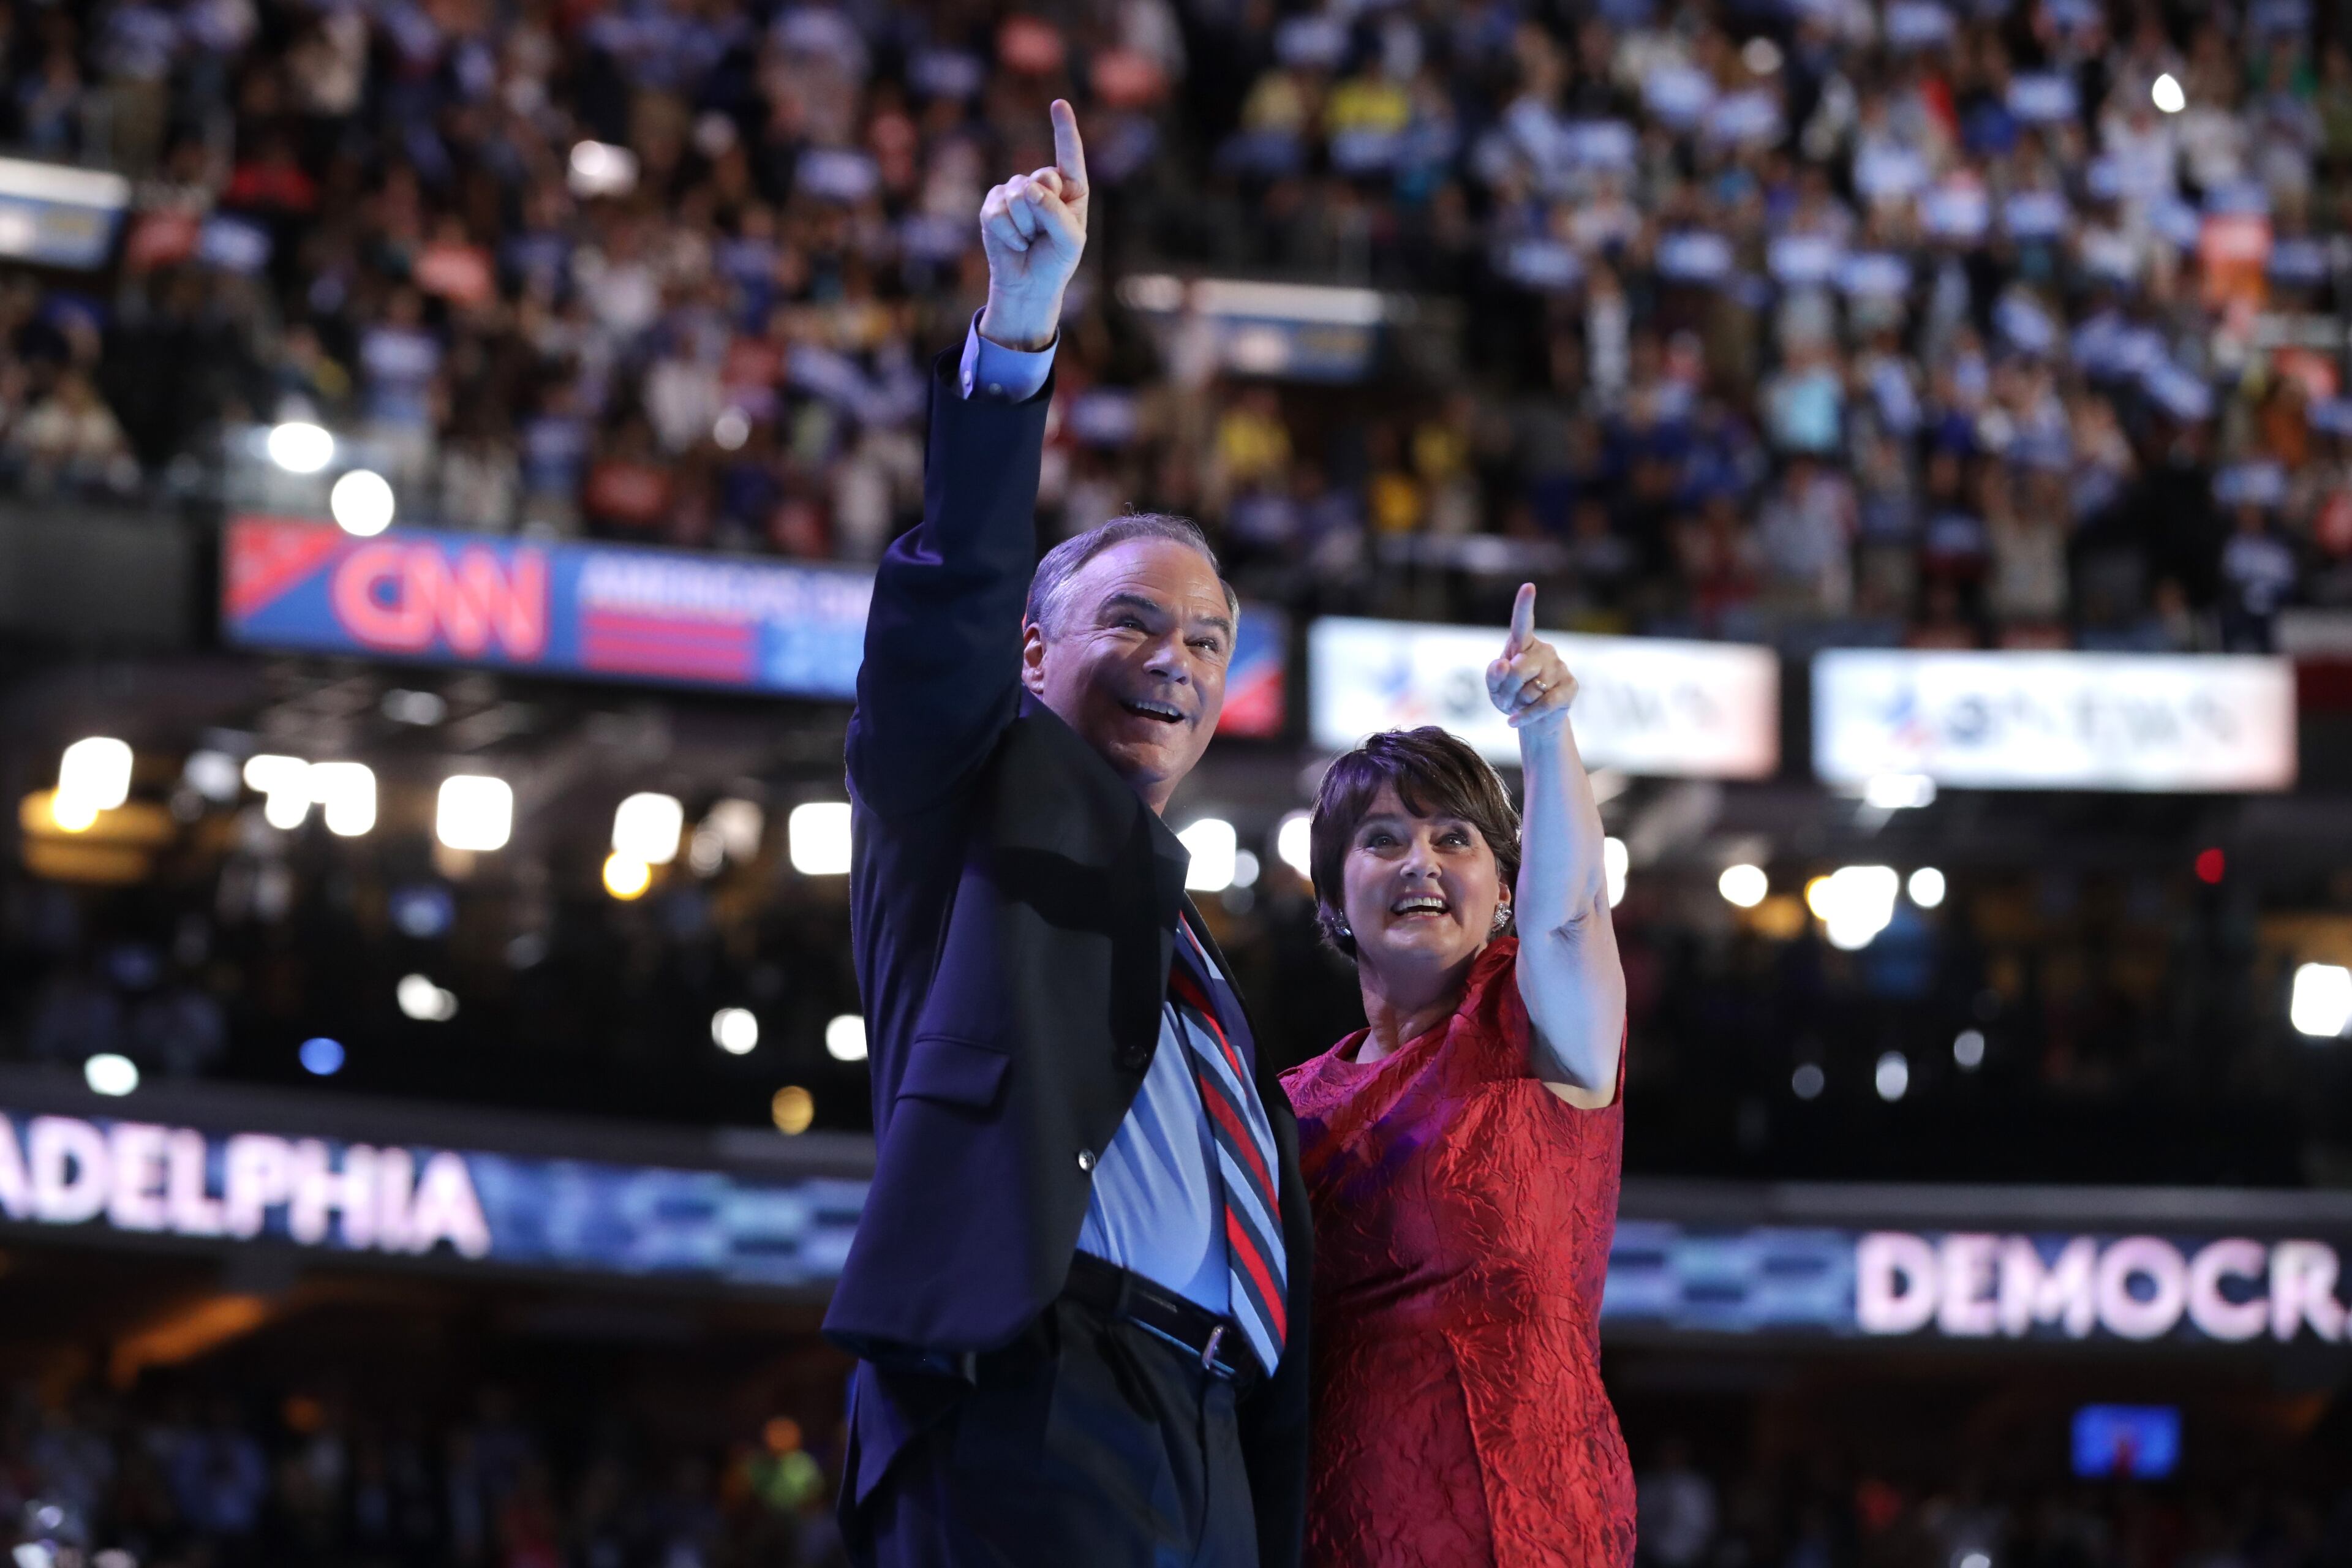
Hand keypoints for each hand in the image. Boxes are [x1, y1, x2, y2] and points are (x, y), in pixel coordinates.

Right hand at [976, 99, 1088, 351]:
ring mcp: (1015, 191)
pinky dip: (1009, 234)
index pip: (1069, 155)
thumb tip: (1028, 189)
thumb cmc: (1056, 260)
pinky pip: (999, 213)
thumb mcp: (1070, 240)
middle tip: (1044, 234)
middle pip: (1042, 179)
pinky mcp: (993, 204)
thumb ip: (1055, 212)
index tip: (1059, 104)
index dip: (1064, 130)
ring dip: (1026, 227)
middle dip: (1044, 210)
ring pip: (1019, 197)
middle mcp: (1043, 184)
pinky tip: (1014, 242)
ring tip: (1029, 240)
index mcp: (1070, 188)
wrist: (1028, 284)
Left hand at [1487, 583, 1576, 730]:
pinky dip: (1527, 715)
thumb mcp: (1494, 687)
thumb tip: (1504, 663)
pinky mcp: (1570, 686)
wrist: (1531, 720)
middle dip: (1508, 687)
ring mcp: (1559, 667)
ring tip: (1520, 704)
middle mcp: (1544, 650)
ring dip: (1518, 702)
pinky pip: (1545, 703)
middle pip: (1520, 667)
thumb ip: (1493, 674)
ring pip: (1532, 688)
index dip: (1525, 605)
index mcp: (1522, 644)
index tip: (1528, 586)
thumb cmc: (1510, 697)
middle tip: (1507, 697)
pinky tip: (1514, 721)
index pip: (1523, 622)